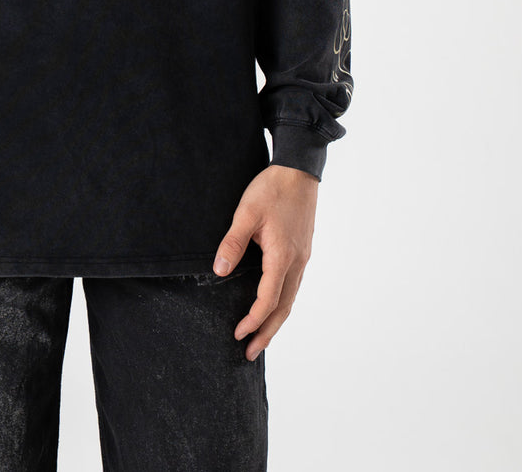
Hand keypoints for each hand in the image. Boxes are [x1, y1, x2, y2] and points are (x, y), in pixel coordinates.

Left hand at [212, 163, 318, 360]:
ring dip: (276, 321)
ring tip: (260, 337)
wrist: (299, 169)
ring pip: (290, 298)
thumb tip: (219, 272)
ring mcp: (302, 257)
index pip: (268, 300)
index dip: (253, 320)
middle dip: (267, 332)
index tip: (237, 334)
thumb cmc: (272, 189)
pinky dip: (282, 303)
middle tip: (250, 352)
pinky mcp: (302, 250)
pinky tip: (273, 306)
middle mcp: (297, 262)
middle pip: (283, 308)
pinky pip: (293, 285)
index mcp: (282, 256)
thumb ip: (232, 243)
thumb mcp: (246, 213)